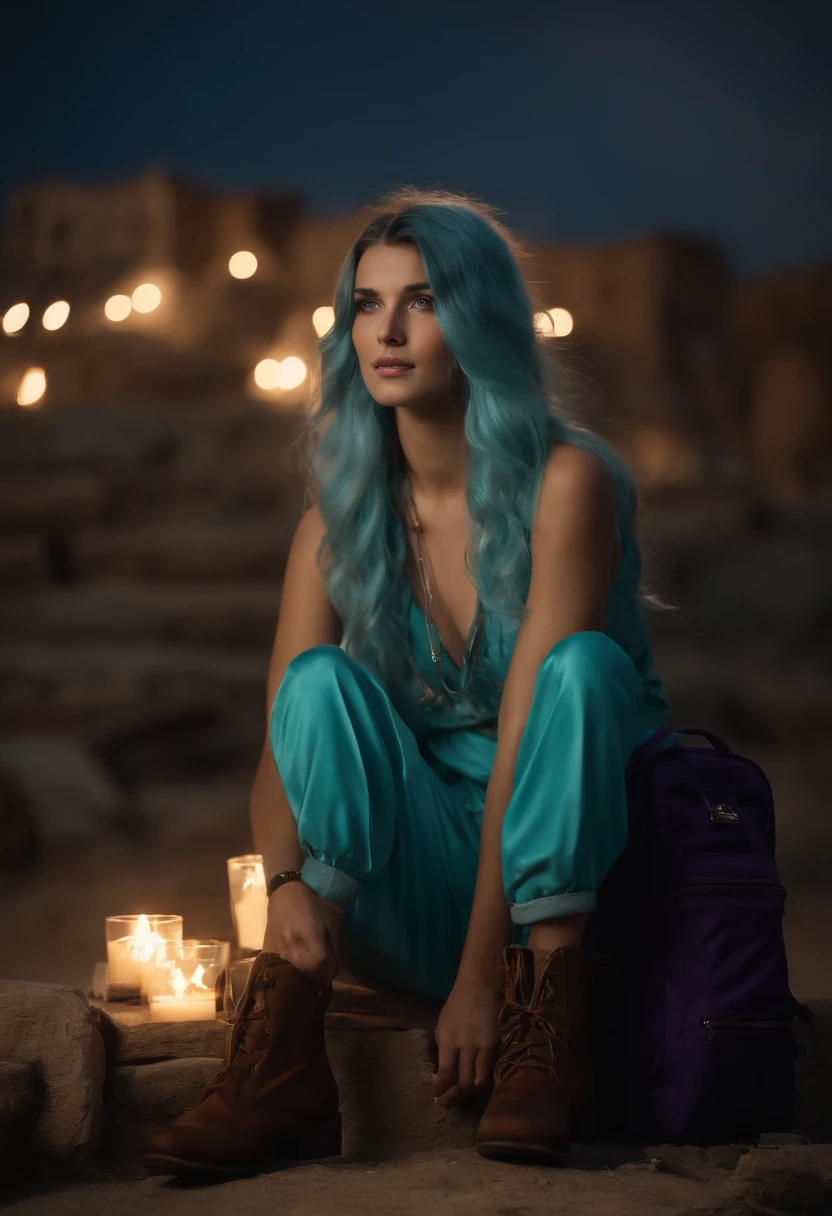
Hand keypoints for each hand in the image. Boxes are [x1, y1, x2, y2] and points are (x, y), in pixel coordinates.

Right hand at [265, 880, 343, 984]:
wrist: (287, 890)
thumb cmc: (316, 901)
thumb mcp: (333, 921)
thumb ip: (335, 947)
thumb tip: (335, 968)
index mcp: (310, 935)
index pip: (322, 967)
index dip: (332, 970)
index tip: (336, 965)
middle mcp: (294, 945)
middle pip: (311, 972)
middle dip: (323, 972)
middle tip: (329, 962)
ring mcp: (282, 948)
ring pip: (300, 970)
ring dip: (311, 969)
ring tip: (317, 957)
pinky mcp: (275, 948)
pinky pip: (291, 963)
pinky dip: (301, 964)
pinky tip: (305, 952)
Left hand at [432, 975, 502, 1107]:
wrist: (479, 986)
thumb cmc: (456, 1006)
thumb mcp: (442, 1026)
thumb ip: (443, 1051)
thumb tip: (442, 1077)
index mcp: (447, 1039)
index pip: (445, 1075)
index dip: (441, 1091)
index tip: (437, 1096)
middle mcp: (465, 1045)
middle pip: (462, 1084)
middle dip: (454, 1099)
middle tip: (448, 1103)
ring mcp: (482, 1046)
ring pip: (478, 1083)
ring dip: (469, 1095)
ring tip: (462, 1097)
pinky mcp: (495, 1045)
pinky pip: (489, 1072)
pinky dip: (482, 1082)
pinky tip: (476, 1084)